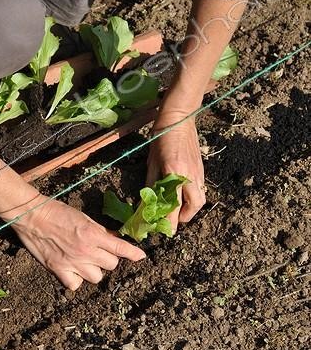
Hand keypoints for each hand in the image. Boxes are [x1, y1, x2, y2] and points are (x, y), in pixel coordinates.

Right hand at [11, 195, 145, 289]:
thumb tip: (114, 239)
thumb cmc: (58, 213)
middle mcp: (86, 251)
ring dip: (94, 270)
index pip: (120, 248)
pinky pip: (76, 285)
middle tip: (100, 252)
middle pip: (111, 265)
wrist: (33, 216)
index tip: (140, 256)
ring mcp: (72, 263)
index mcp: (93, 235)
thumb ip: (100, 231)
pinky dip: (76, 280)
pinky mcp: (59, 270)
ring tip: (85, 261)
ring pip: (96, 277)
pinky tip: (73, 271)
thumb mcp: (84, 218)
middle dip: (109, 258)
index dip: (133, 253)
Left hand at [146, 115, 205, 231]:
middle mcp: (189, 175)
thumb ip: (152, 184)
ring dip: (190, 208)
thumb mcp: (152, 162)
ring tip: (178, 209)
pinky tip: (183, 194)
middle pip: (194, 206)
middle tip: (173, 219)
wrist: (180, 118)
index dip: (169, 221)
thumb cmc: (160, 138)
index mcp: (175, 173)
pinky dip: (193, 197)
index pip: (174, 205)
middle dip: (185, 217)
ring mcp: (198, 172)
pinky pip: (200, 189)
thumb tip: (148, 202)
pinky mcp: (201, 169)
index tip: (166, 230)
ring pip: (200, 199)